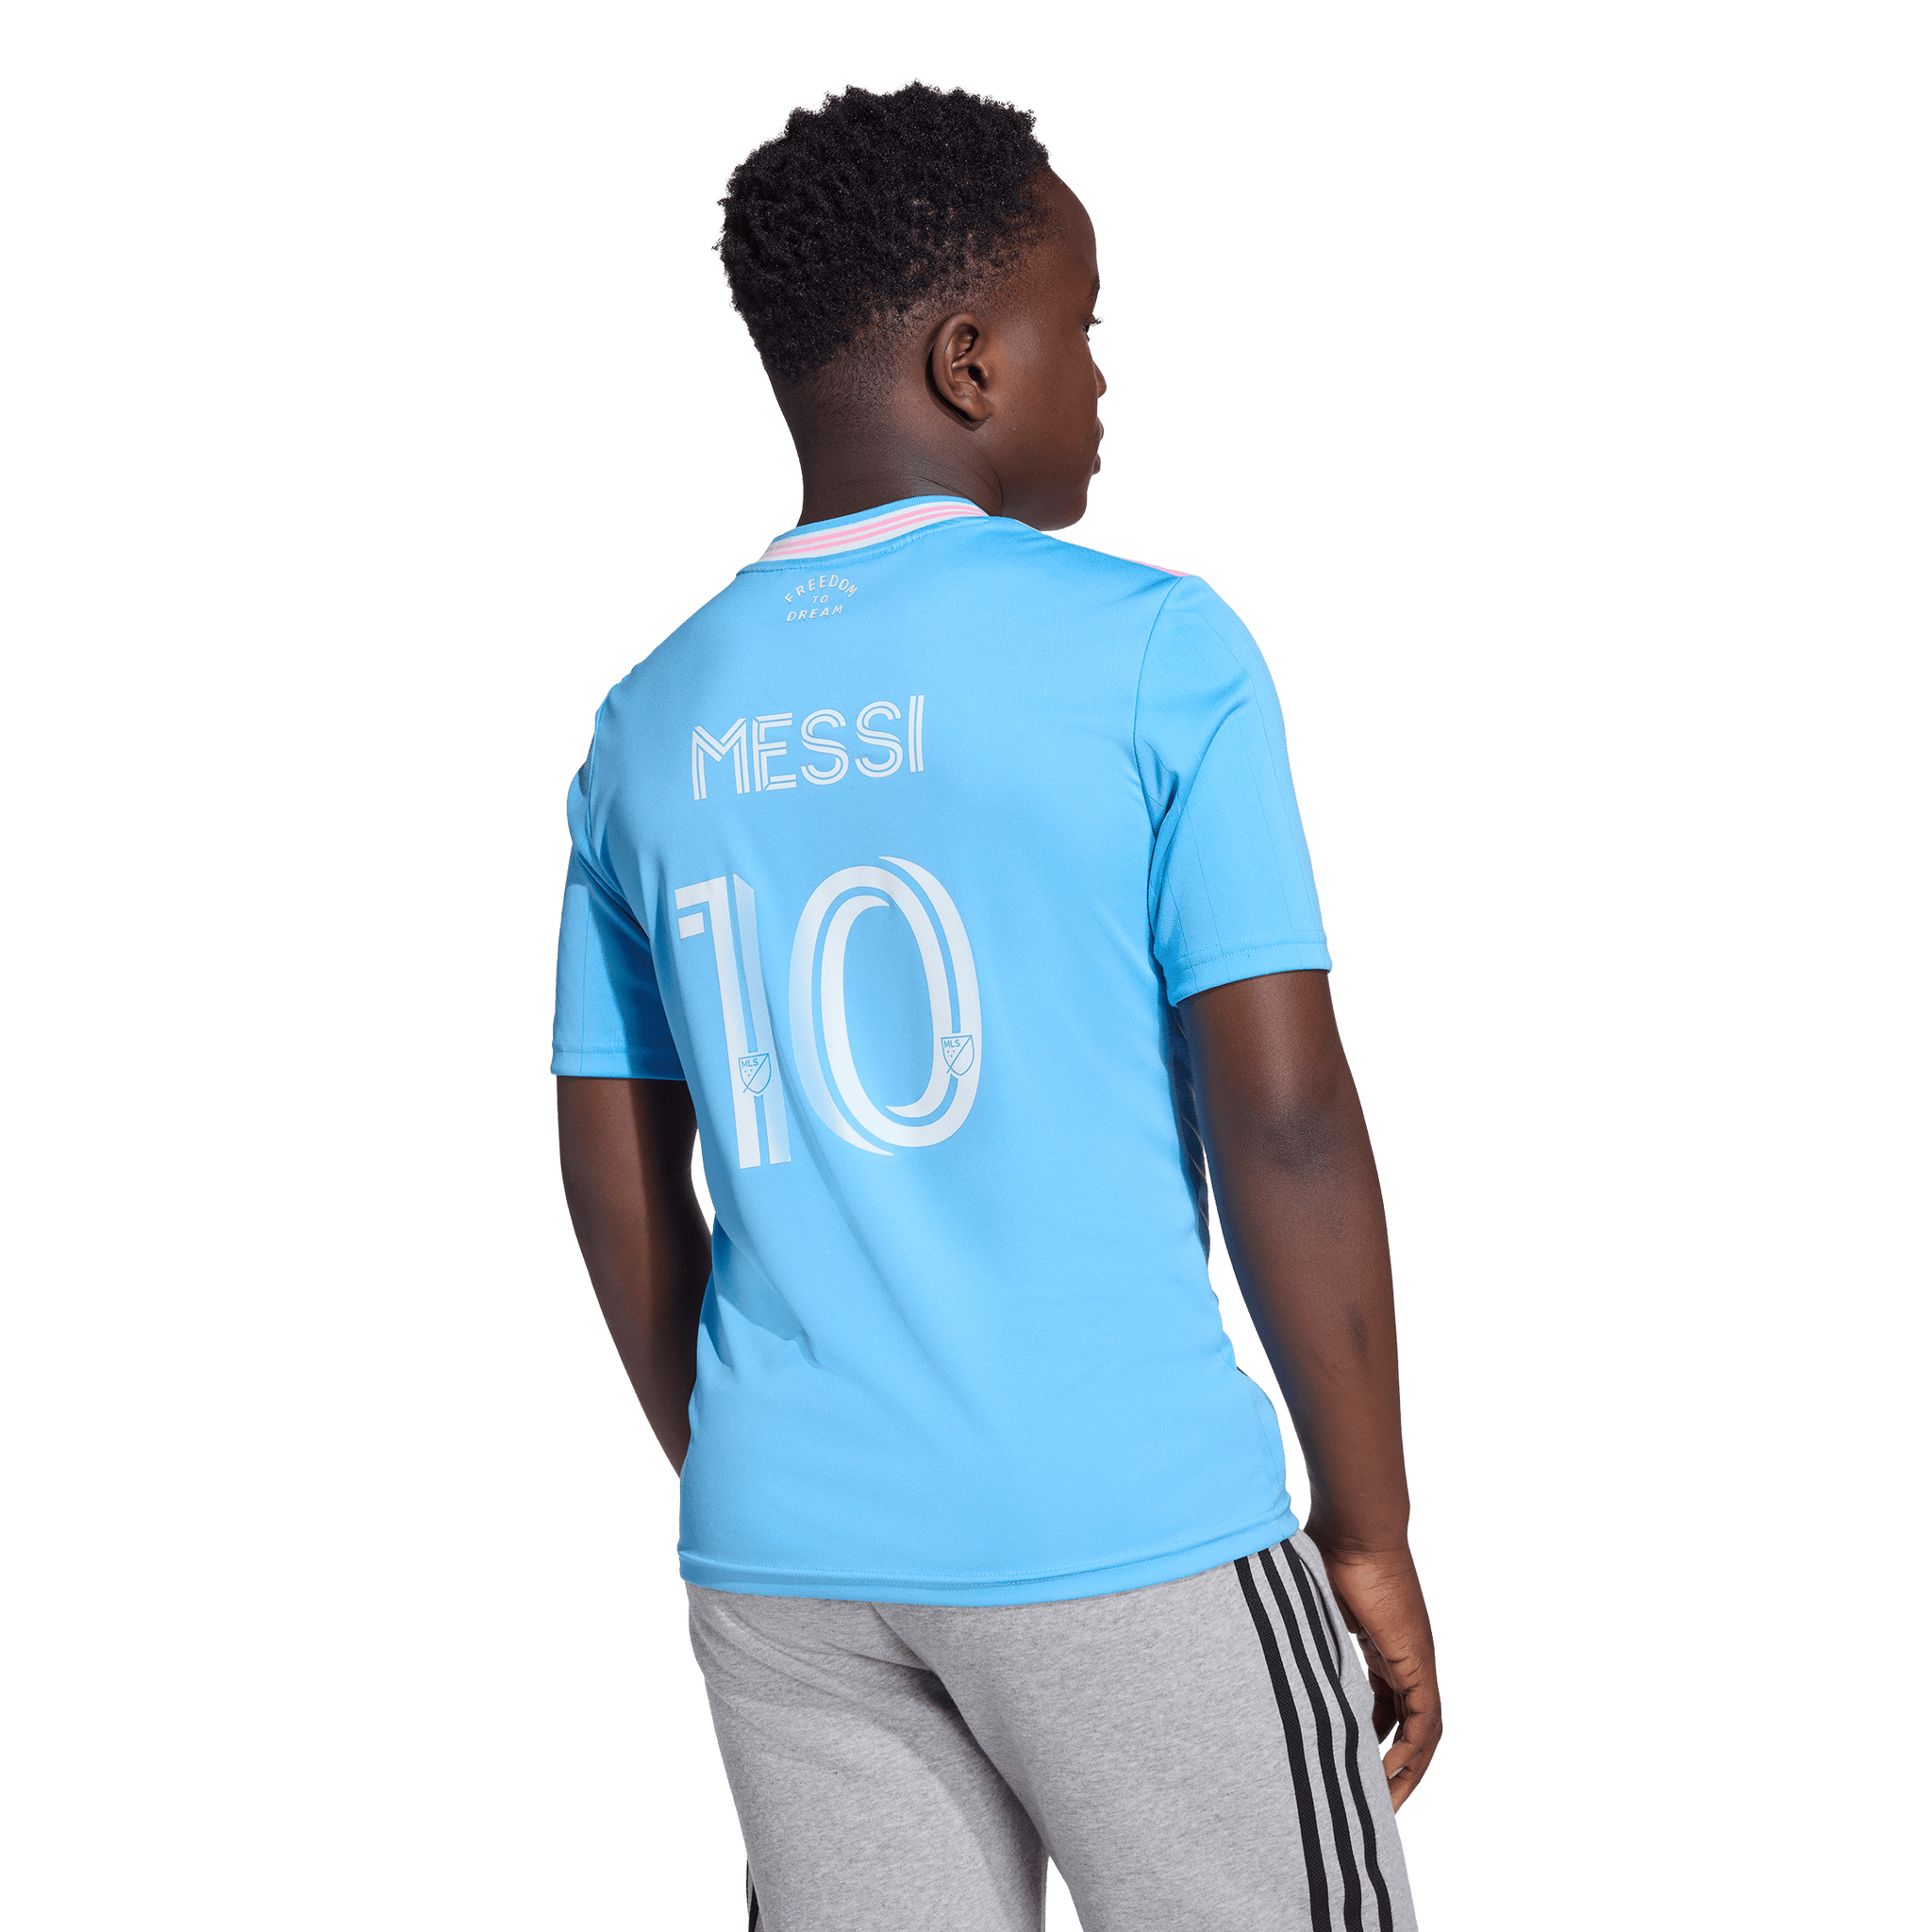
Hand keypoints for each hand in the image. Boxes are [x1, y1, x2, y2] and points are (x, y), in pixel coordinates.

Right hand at [1310, 1540, 1441, 1810]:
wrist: (1353, 1528)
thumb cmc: (1325, 1549)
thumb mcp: (1305, 1602)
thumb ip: (1291, 1623)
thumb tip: (1237, 1616)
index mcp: (1379, 1645)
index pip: (1383, 1702)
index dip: (1373, 1735)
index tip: (1352, 1762)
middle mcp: (1402, 1657)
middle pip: (1406, 1724)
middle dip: (1394, 1763)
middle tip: (1376, 1801)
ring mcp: (1415, 1660)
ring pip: (1421, 1731)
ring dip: (1407, 1769)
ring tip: (1386, 1804)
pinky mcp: (1418, 1662)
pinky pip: (1424, 1723)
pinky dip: (1412, 1754)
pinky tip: (1393, 1778)